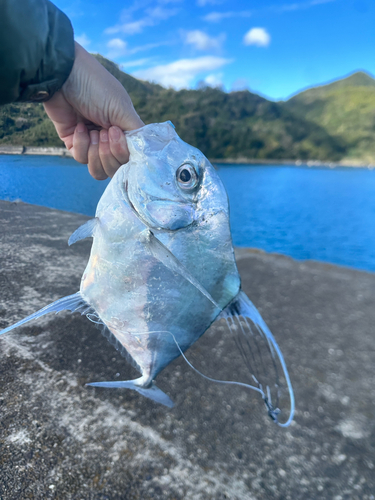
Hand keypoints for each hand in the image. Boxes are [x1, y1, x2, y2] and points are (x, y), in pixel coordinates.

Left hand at [44, 42, 143, 178]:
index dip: (122, 154)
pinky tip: (79, 127)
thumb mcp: (123, 110)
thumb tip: (147, 154)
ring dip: (95, 153)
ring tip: (91, 132)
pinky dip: (81, 143)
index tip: (115, 133)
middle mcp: (110, 140)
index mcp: (124, 132)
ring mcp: (92, 143)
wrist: (64, 77)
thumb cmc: (97, 88)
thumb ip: (137, 134)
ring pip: (97, 169)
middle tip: (102, 132)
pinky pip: (80, 158)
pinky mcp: (74, 143)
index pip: (129, 159)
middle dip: (108, 154)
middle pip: (114, 169)